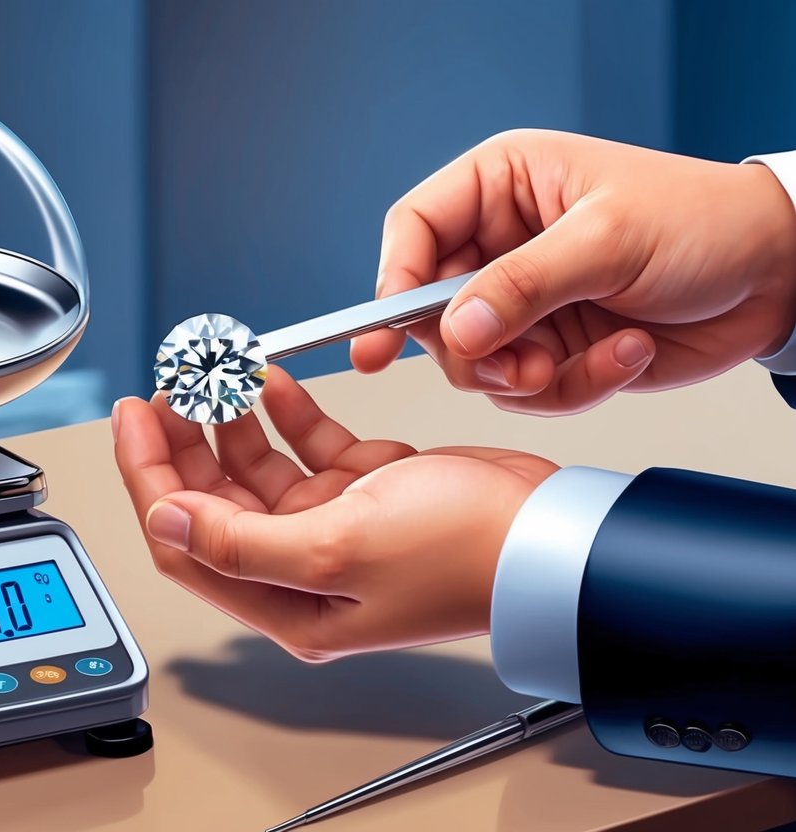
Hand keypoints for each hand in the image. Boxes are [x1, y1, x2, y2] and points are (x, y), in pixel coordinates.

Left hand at [112, 367, 556, 660]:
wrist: (550, 535)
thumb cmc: (466, 554)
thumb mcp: (338, 547)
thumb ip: (242, 542)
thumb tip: (165, 521)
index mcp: (288, 600)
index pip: (185, 539)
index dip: (147, 475)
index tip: (132, 416)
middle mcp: (303, 567)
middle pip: (211, 499)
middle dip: (182, 440)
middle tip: (168, 385)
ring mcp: (333, 525)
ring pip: (254, 467)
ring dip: (230, 418)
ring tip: (213, 372)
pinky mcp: (365, 489)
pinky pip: (306, 445)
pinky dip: (285, 411)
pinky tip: (268, 381)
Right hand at [351, 129, 795, 414]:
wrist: (778, 275)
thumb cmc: (703, 221)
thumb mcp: (607, 240)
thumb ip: (522, 285)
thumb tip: (456, 330)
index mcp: (502, 186)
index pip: (415, 232)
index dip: (392, 284)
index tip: (382, 339)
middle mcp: (502, 244)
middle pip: (433, 310)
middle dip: (471, 349)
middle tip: (512, 362)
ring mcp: (526, 300)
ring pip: (476, 361)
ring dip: (525, 375)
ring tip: (574, 359)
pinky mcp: (554, 345)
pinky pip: (528, 388)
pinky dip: (574, 385)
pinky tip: (625, 352)